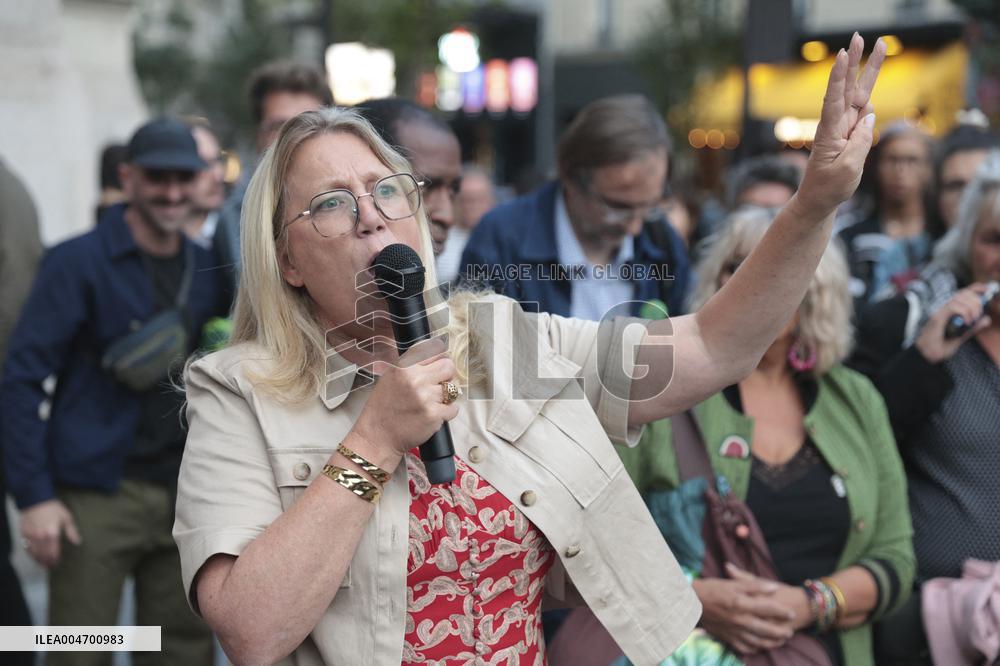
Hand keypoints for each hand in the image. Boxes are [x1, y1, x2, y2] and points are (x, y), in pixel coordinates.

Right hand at [20, 499, 81, 567]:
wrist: (36, 499)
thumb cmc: (53, 508)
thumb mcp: (66, 517)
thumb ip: (72, 531)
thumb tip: (78, 542)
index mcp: (52, 534)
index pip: (53, 552)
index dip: (55, 560)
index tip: (56, 564)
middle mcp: (41, 537)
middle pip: (43, 555)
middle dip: (47, 562)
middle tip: (50, 567)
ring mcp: (31, 536)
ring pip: (34, 553)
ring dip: (38, 560)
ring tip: (43, 564)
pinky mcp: (24, 534)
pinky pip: (26, 548)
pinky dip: (31, 554)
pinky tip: (34, 556)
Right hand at [352, 336, 458, 459]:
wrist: (378, 436)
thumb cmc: (383, 407)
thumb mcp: (390, 377)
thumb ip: (411, 365)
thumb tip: (436, 356)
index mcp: (404, 366)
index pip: (434, 348)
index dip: (439, 357)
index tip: (438, 365)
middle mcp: (416, 379)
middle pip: (448, 366)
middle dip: (446, 375)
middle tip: (438, 385)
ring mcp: (426, 397)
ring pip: (452, 388)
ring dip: (445, 396)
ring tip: (432, 402)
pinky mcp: (434, 415)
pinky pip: (453, 408)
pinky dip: (447, 412)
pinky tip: (434, 414)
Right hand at [693, 566, 795, 655]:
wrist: (691, 602)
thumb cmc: (713, 589)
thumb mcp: (733, 583)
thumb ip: (754, 585)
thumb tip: (773, 587)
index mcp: (742, 603)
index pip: (768, 608)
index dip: (782, 611)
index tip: (791, 613)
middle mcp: (740, 620)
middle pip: (767, 629)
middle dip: (781, 632)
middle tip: (790, 631)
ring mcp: (734, 631)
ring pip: (758, 642)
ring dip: (772, 643)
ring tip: (780, 640)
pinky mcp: (728, 638)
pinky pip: (745, 648)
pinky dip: (755, 649)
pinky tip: (760, 646)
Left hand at [795, 33, 886, 217]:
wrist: (819, 200)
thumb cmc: (829, 187)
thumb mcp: (847, 168)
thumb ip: (860, 142)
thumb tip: (869, 116)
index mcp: (830, 132)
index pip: (834, 99)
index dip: (839, 76)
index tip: (842, 54)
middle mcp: (836, 124)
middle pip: (848, 87)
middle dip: (856, 61)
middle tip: (860, 36)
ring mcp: (844, 127)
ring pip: (860, 94)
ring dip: (869, 70)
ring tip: (880, 45)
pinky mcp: (851, 133)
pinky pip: (864, 115)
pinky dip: (869, 109)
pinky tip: (864, 124)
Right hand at [915, 283, 992, 362]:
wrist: (926, 354)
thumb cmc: (940, 346)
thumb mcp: (961, 336)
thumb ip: (973, 328)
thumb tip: (987, 319)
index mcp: (950, 310)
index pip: (963, 293)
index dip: (976, 288)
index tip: (986, 289)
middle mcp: (944, 307)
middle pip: (964, 293)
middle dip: (977, 301)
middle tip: (978, 315)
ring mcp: (940, 310)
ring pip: (960, 298)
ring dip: (972, 307)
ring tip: (972, 320)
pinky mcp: (937, 316)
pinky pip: (953, 306)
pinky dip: (964, 312)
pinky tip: (966, 322)